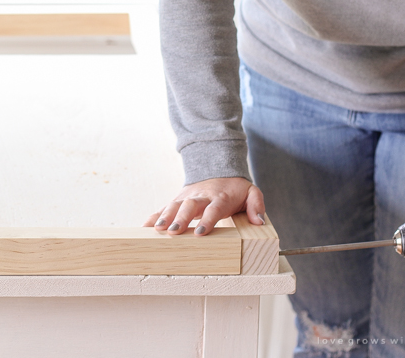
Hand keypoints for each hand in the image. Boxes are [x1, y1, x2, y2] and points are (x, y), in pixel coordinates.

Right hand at [143, 177, 264, 235]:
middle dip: (180, 218)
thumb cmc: (235, 188)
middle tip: (173, 231)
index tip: (199, 233)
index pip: (213, 209)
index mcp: (220, 197)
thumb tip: (259, 221)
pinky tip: (145, 227)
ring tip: (158, 229)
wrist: (218, 170)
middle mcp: (201, 196)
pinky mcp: (178, 200)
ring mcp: (187, 197)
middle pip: (189, 206)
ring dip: (165, 217)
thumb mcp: (251, 192)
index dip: (206, 220)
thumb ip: (256, 204)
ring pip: (174, 205)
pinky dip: (154, 217)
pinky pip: (164, 208)